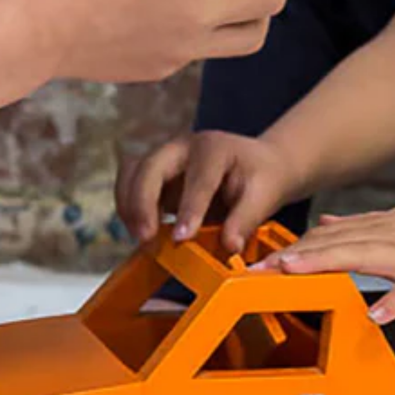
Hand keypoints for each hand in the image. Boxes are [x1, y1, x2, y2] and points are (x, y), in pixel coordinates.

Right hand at [117, 130, 296, 248]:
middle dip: (142, 202)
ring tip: (140, 237)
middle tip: (146, 238)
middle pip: (151, 166)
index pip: (198, 179)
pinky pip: (131, 185)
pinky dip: (129, 208)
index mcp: (214, 148)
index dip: (188, 209)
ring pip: (132, 173)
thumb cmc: (262, 176)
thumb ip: (246, 220)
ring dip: (129, 205)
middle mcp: (183, 147)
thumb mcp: (265, 195)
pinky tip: (140, 231)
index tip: (181, 238)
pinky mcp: (155, 174)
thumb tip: (229, 247)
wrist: (257, 164)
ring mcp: (166, 158)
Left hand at [254, 199, 394, 322]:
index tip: (260, 259)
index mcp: (384, 225)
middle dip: (296, 256)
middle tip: (259, 270)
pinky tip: (377, 315)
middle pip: (337, 243)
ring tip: (294, 274)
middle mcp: (394, 235)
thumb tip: (328, 222)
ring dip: (328, 263)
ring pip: (366, 256)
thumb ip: (366, 224)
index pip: (330, 234)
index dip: (294, 246)